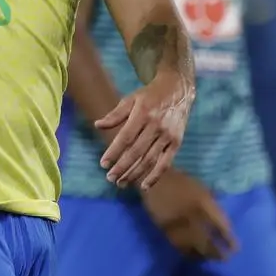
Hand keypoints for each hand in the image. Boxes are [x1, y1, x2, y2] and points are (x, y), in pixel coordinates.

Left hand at [97, 69, 192, 189]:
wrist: (178, 89)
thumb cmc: (150, 95)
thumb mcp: (131, 99)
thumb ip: (115, 115)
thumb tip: (97, 125)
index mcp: (142, 113)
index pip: (125, 138)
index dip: (114, 152)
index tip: (103, 164)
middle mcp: (156, 125)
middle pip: (136, 152)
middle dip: (122, 167)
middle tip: (110, 178)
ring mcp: (168, 135)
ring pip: (150, 160)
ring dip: (135, 174)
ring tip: (121, 183)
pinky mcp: (176, 142)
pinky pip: (165, 163)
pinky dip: (155, 176)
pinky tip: (144, 185)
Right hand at [143, 169, 236, 259]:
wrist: (153, 179)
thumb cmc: (179, 180)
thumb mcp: (200, 185)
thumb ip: (212, 198)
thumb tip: (221, 207)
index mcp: (204, 205)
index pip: (221, 227)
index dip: (229, 239)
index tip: (235, 248)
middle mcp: (193, 218)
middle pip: (209, 242)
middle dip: (218, 252)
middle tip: (225, 258)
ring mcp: (179, 226)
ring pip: (195, 248)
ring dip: (204, 255)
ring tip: (210, 259)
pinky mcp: (166, 231)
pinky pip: (181, 247)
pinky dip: (189, 253)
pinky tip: (194, 256)